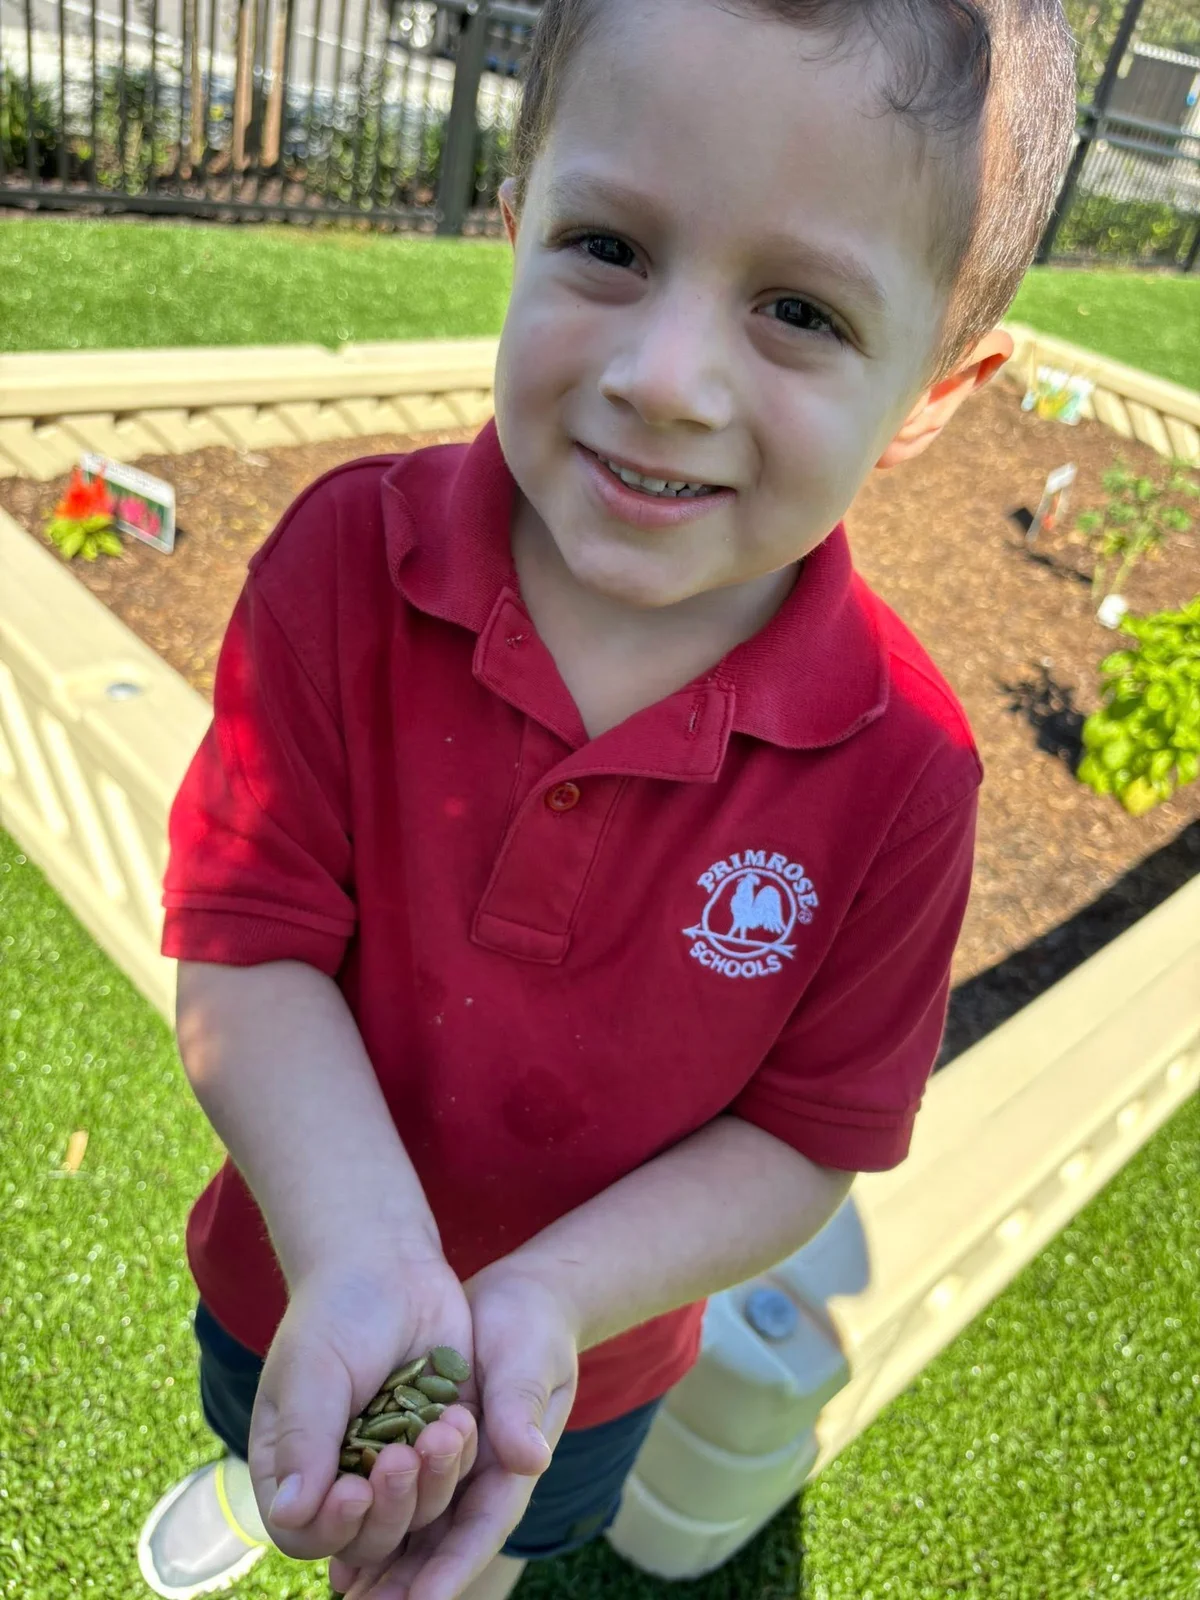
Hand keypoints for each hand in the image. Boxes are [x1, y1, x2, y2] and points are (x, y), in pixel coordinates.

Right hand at [248, 1252, 478, 1573]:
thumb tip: (291, 1515)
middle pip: (368, 1537)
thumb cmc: (336, 1310)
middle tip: (403, 1459)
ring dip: (432, 1481)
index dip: (332, 1528)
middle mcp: (344, 1474)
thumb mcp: (312, 1371)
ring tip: (441, 1429)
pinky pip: (456, 1475)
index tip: (356, 1490)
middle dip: (391, 1507)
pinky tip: (459, 1417)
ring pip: (419, 1513)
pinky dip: (460, 1456)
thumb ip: (303, 1441)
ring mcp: (395, 1461)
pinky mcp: (439, 1440)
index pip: (306, 1532)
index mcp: (295, 1465)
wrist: (389, 1262)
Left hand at [334, 1264, 579, 1599]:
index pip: (481, 1529)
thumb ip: (521, 1407)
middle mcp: (480, 1481)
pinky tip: (338, 1551)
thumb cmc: (530, 1326)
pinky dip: (370, 1525)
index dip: (451, 1569)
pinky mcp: (425, 1450)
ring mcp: (453, 1471)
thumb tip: (530, 1459)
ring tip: (346, 1590)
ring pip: (416, 1532)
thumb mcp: (529, 1359)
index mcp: (511, 1467)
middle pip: (442, 1546)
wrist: (517, 1300)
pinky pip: (397, 1499)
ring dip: (385, 1562)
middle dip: (408, 1582)